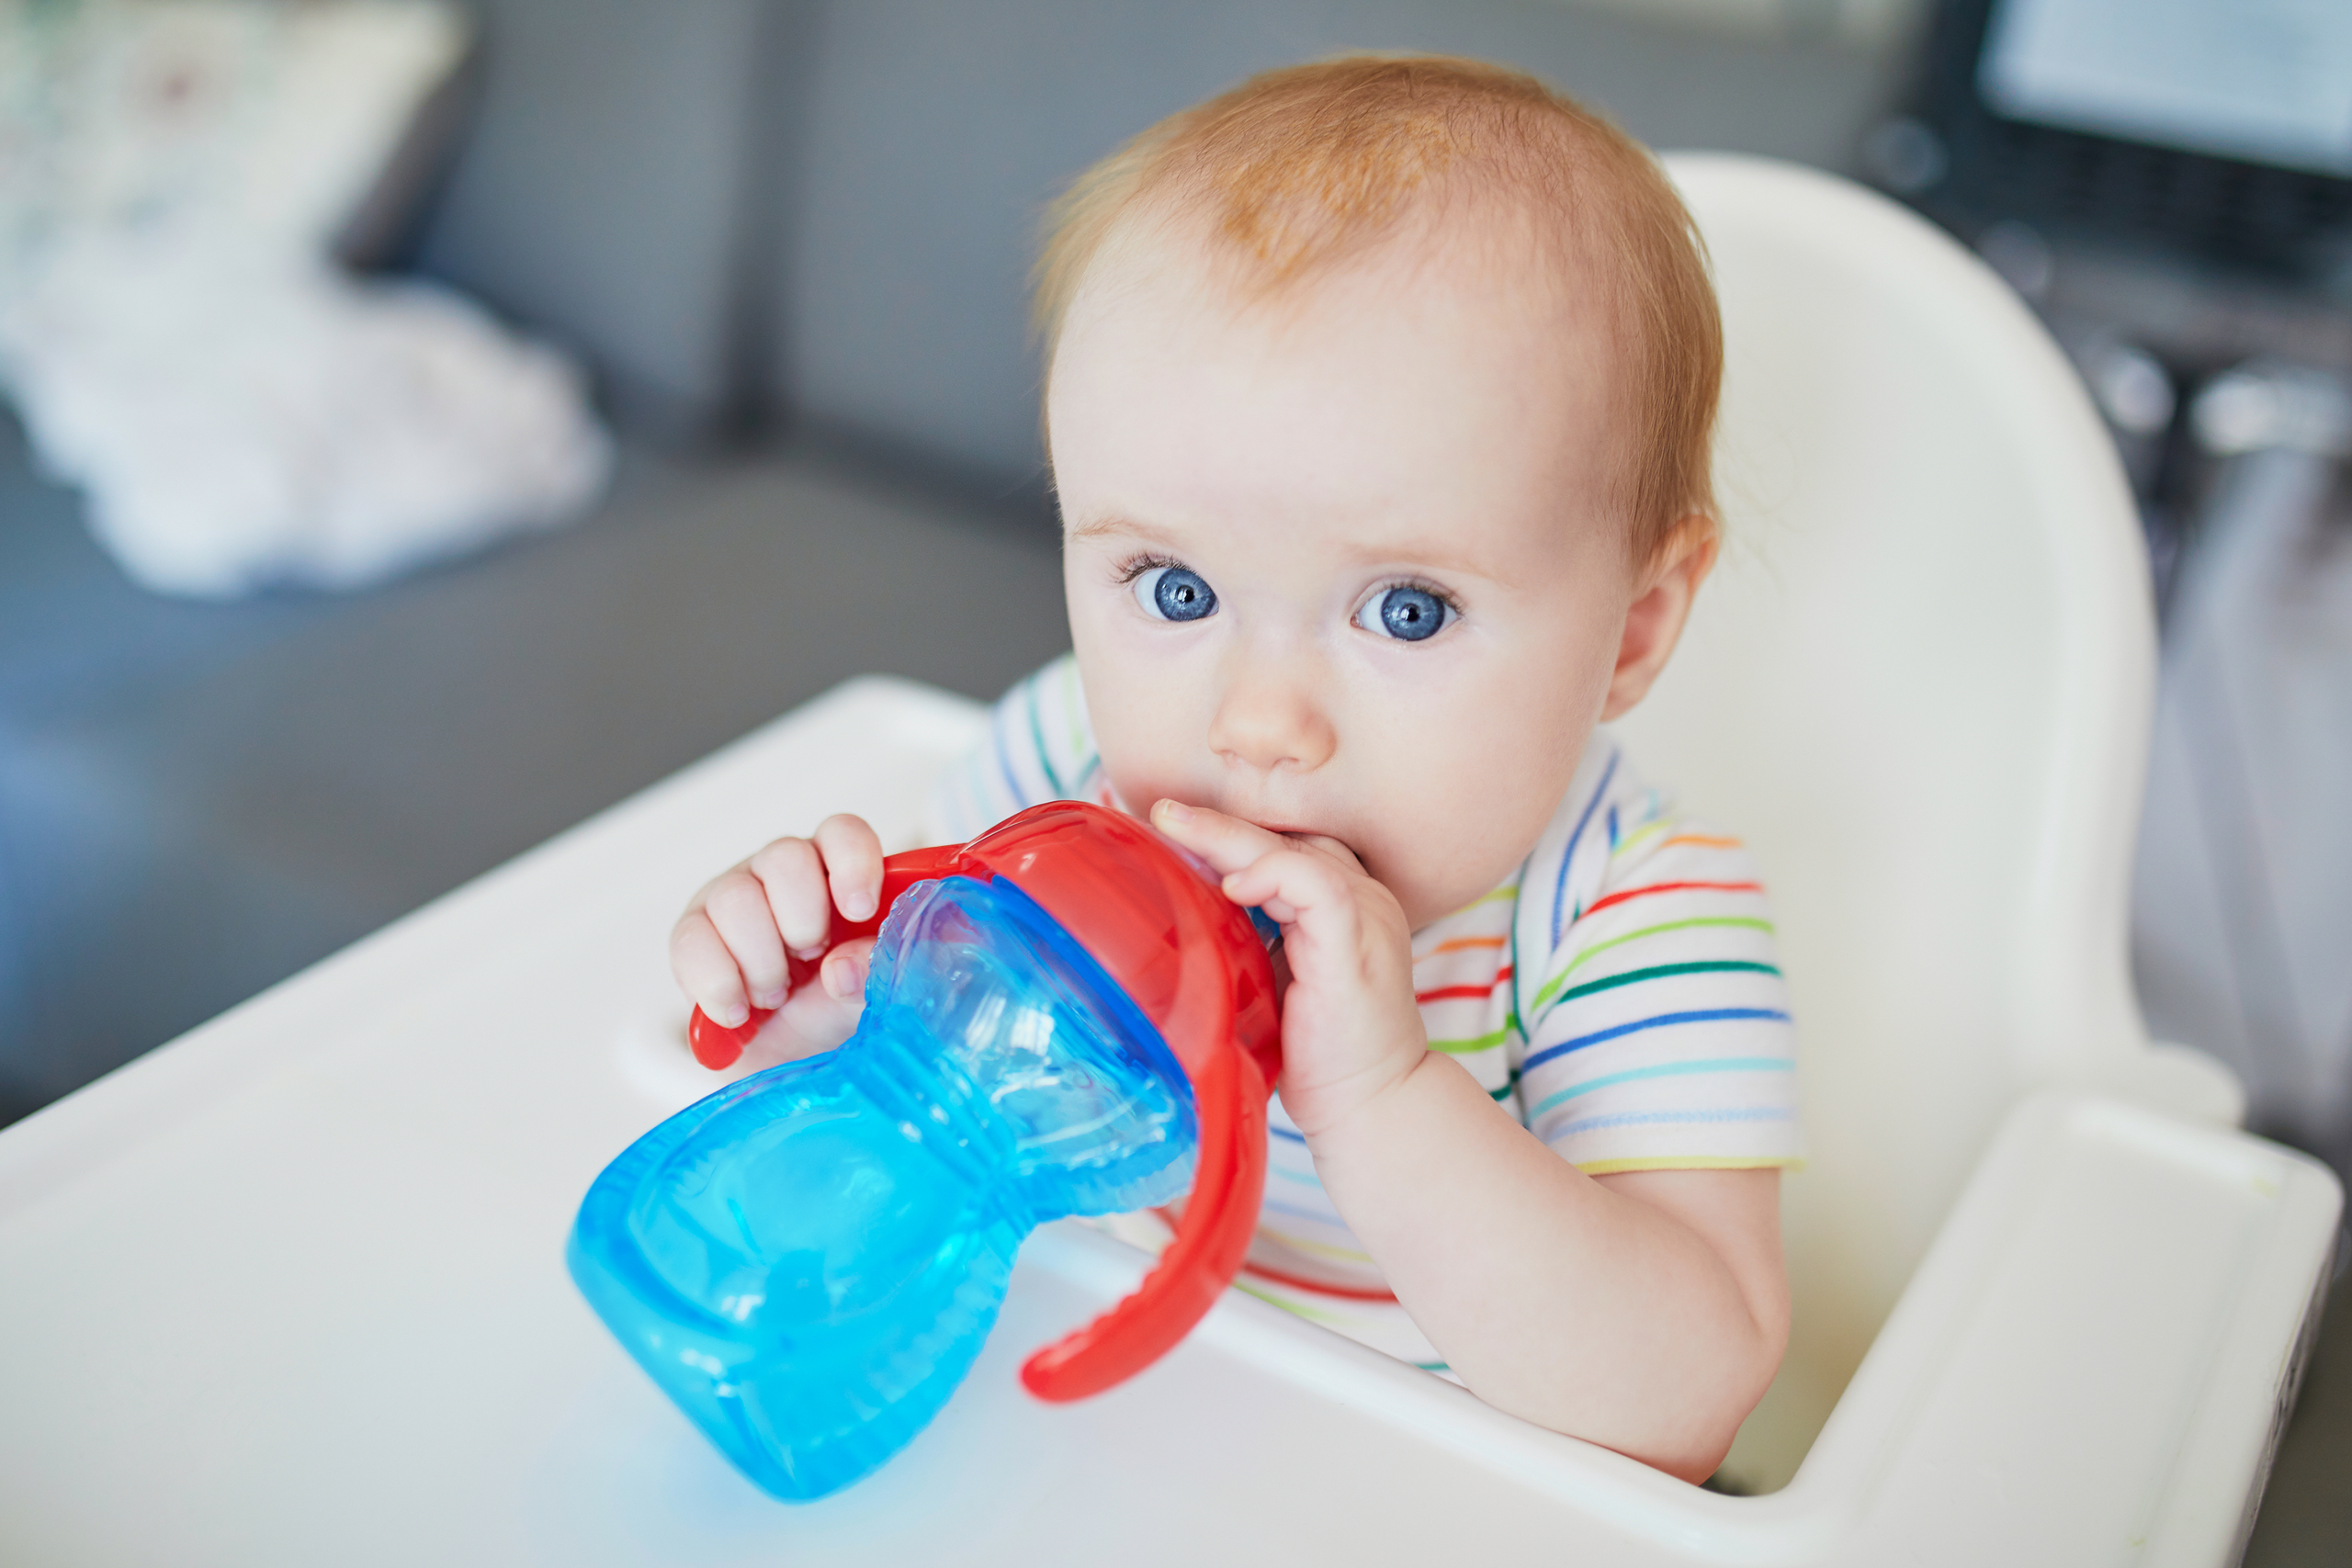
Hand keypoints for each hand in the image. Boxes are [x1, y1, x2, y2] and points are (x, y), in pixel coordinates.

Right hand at [669, 813, 884, 1065]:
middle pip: (784, 857)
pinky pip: (691, 942)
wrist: (785, 1062)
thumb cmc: (832, 1012)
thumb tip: (846, 967)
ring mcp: (732, 901)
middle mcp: (782, 876)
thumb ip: (873, 977)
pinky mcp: (692, 937)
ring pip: (735, 898)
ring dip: (762, 961)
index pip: (842, 834)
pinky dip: (719, 984)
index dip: (852, 862)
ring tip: (775, 996)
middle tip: (810, 959)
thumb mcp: (870, 999)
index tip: (860, 911)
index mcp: (836, 876)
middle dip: (802, 920)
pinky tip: (738, 1011)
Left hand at [1148, 799, 1426, 1137]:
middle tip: (1162, 809)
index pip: (1289, 847)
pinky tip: (1230, 885)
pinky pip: (1318, 887)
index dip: (1232, 833)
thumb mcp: (1275, 984)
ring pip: (1293, 852)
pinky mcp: (1356, 945)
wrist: (1373, 1108)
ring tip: (1173, 824)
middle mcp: (1364, 899)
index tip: (1172, 829)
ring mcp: (1365, 918)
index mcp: (1346, 907)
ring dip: (1227, 837)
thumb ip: (1249, 943)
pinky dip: (1270, 875)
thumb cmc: (1320, 1060)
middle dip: (1219, 823)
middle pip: (1287, 839)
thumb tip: (1181, 922)